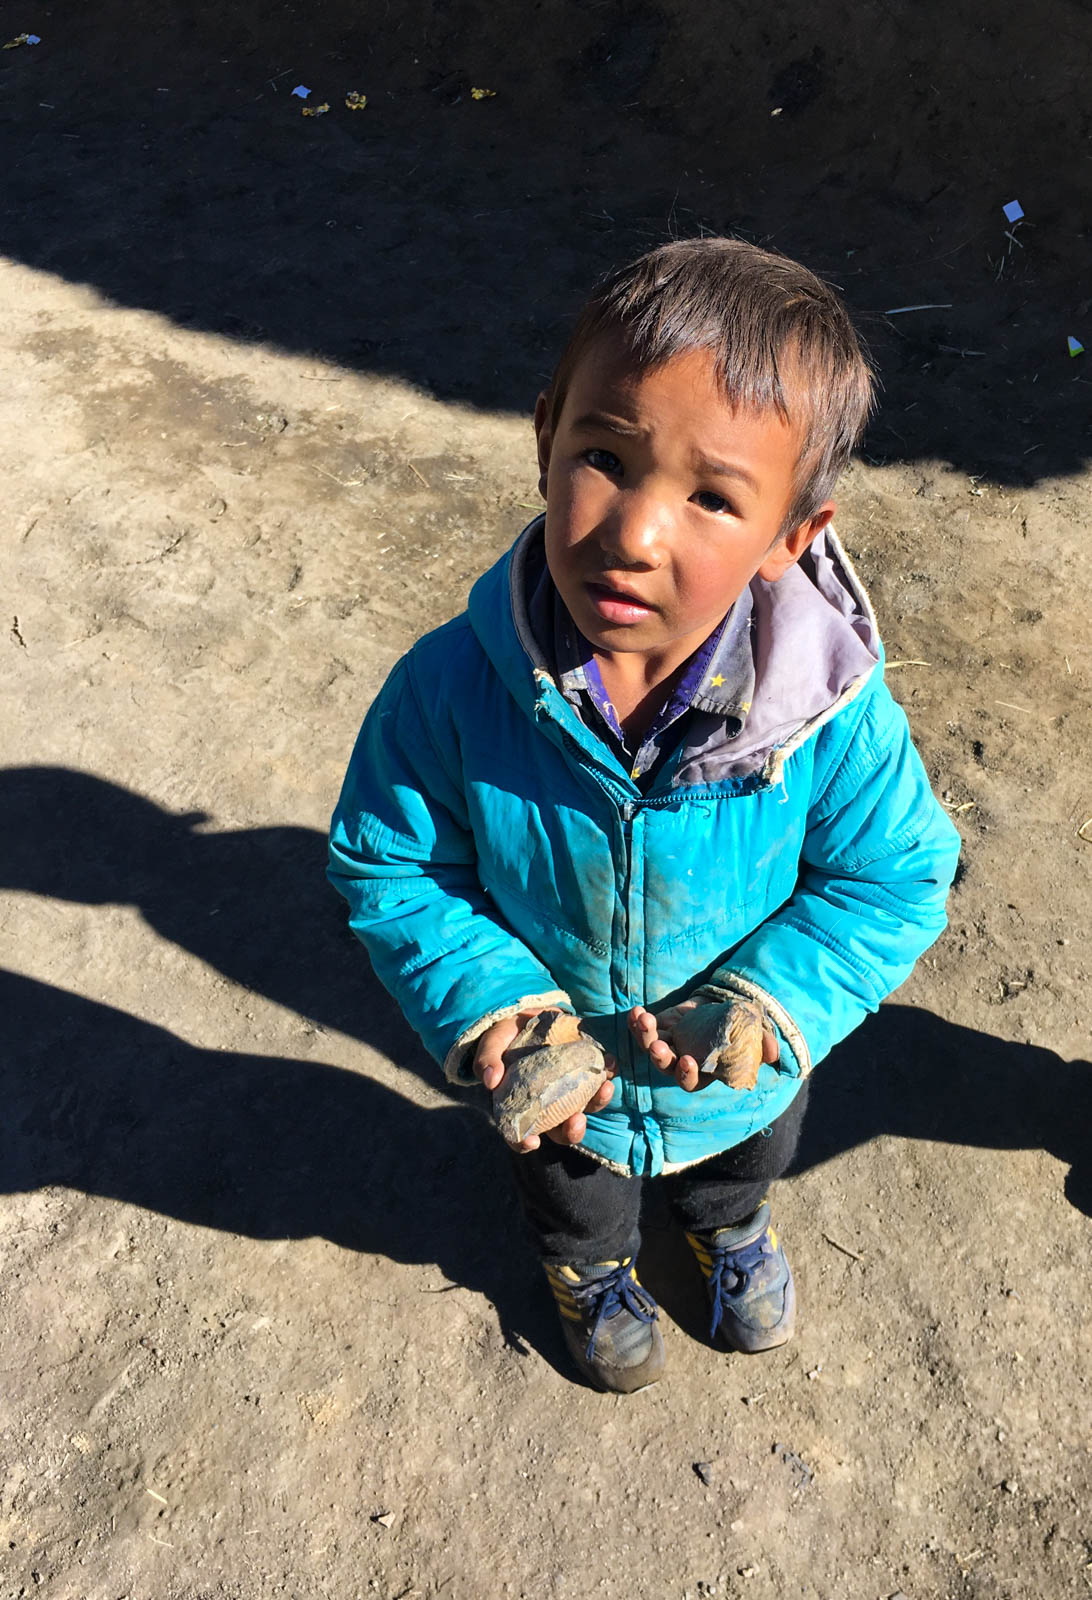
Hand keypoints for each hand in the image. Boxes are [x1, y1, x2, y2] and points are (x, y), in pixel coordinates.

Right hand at [473, 1008, 614, 1152]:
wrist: (528, 1013)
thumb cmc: (505, 1036)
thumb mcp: (492, 1043)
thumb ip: (487, 1059)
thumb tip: (489, 1081)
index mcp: (521, 1106)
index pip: (520, 1135)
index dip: (524, 1142)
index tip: (532, 1142)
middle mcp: (548, 1105)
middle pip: (561, 1129)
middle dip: (572, 1130)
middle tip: (577, 1119)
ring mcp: (569, 1089)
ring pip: (586, 1106)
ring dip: (598, 1102)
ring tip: (604, 1087)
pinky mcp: (584, 1070)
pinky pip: (599, 1077)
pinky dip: (607, 1072)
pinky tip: (611, 1063)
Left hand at [628, 1000, 778, 1092]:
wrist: (727, 1004)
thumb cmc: (743, 1026)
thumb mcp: (756, 1033)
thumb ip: (763, 1044)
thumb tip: (772, 1053)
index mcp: (704, 1071)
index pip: (691, 1081)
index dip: (687, 1074)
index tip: (688, 1061)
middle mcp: (682, 1063)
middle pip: (665, 1067)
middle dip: (659, 1057)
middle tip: (657, 1046)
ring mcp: (669, 1045)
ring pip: (651, 1047)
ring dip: (644, 1036)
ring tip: (643, 1018)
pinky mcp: (660, 1028)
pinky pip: (644, 1029)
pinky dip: (638, 1022)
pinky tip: (636, 1012)